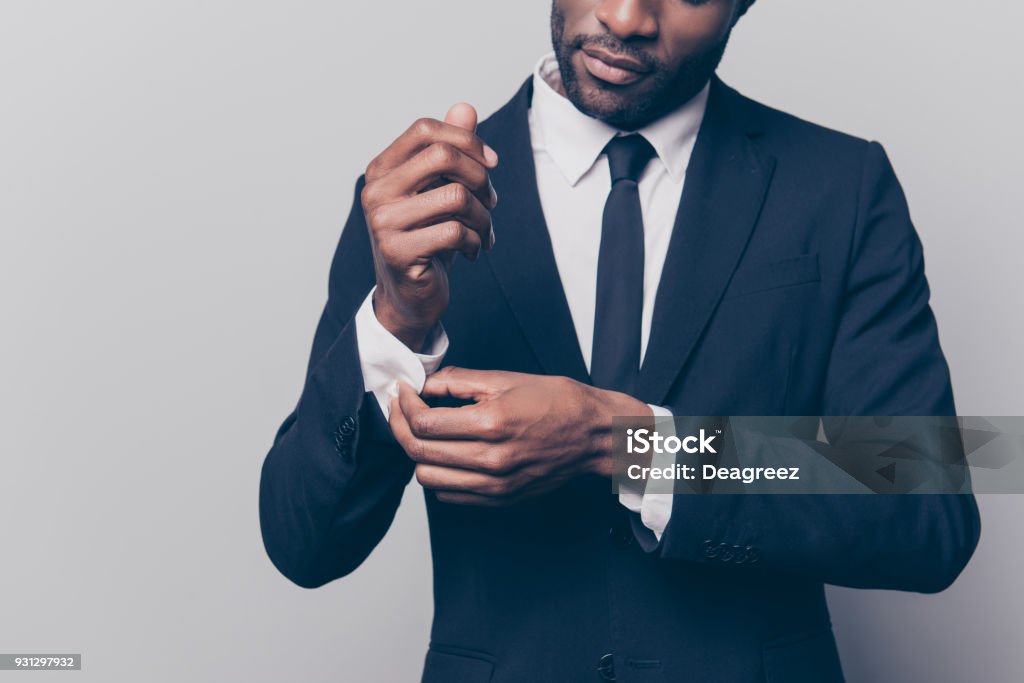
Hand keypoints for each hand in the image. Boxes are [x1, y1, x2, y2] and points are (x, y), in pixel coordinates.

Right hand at [361, 104, 498, 350]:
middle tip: (491, 201)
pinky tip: (473, 251)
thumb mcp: (440, 191)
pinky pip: (455, 231)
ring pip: (457, 196)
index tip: (491, 163)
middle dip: (481, 177)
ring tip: (484, 231)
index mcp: (382, 169)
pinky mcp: (397, 252)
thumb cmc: (427, 238)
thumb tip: (466, 107)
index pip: (425, 129)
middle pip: (443, 156)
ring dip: (484, 216)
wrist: (409, 297)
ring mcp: (383, 222)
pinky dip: (476, 241)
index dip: (467, 139)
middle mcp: (375, 191)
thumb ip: (450, 150)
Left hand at [388, 367, 652, 505]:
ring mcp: (495, 484)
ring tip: (423, 431)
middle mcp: (491, 459)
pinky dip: (439, 474)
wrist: (595, 436)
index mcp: (492, 423)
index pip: (424, 422)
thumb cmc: (559, 402)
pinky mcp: (500, 498)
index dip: (404, 404)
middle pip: (419, 451)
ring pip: (428, 478)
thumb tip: (425, 383)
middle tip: (401, 407)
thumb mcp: (508, 379)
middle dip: (400, 425)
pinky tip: (445, 452)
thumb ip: (460, 381)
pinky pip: (450, 495)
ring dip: (417, 453)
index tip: (403, 391)